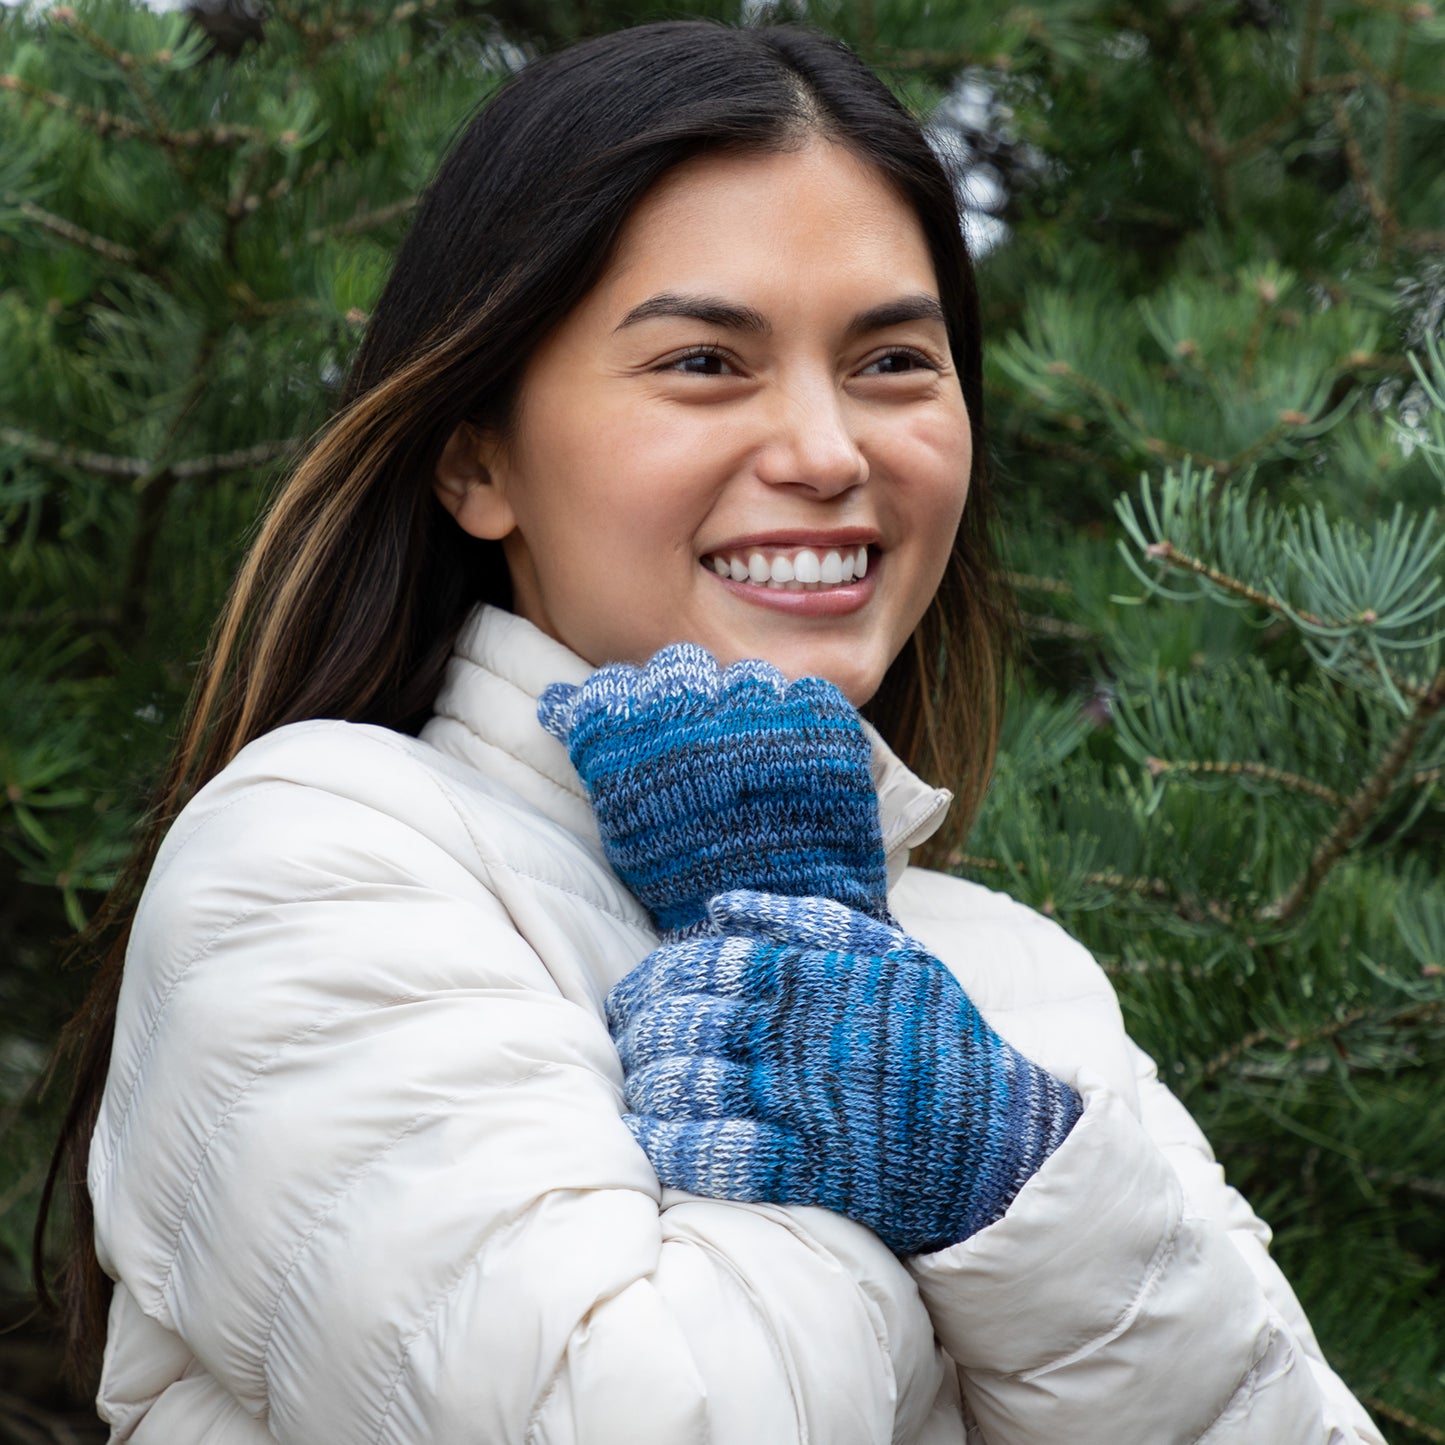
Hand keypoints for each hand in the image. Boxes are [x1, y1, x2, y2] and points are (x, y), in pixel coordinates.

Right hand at [538, 644, 888, 936]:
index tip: (642, 724)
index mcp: (630, 742)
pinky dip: (800, 720)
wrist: (774, 927)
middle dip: (687, 696)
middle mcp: (687, 713)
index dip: (628, 704)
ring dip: (745, 708)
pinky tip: (799, 759)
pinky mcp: (818, 720)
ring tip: (758, 759)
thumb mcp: (626, 831)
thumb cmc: (691, 889)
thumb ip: (601, 760)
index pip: (612, 688)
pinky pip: (804, 692)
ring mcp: (757, 711)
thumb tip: (560, 702)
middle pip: (679, 667)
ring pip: (744, 677)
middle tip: (705, 742)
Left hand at [605, 890, 1082, 1255]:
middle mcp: (801, 1032)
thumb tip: (724, 905)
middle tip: (626, 1043)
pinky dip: (677, 1145)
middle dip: (641, 1033)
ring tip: (636, 1090)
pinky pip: (724, 1153)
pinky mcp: (812, 1165)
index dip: (656, 978)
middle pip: (686, 1023)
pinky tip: (652, 1139)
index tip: (634, 994)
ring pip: (694, 1085)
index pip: (705, 964)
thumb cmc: (938, 1035)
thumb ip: (810, 920)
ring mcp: (804, 1099)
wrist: (1000, 1137)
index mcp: (816, 974)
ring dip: (649, 1087)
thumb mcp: (893, 953)